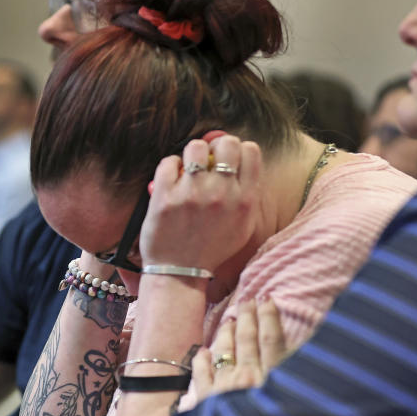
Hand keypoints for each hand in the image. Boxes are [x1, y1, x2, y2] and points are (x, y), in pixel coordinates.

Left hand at [140, 134, 262, 274]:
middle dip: (216, 146)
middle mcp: (221, 193)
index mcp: (244, 200)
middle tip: (207, 160)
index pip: (251, 150)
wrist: (179, 272)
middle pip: (225, 143)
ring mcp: (192, 194)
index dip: (238, 149)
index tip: (227, 159)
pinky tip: (171, 179)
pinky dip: (170, 167)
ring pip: (195, 147)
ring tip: (188, 169)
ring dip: (191, 154)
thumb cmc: (211, 248)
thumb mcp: (243, 226)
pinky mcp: (165, 197)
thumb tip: (240, 160)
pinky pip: (168, 162)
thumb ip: (247, 194)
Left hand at [190, 298, 286, 401]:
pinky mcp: (206, 399)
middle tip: (247, 299)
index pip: (269, 339)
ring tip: (229, 319)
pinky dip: (201, 359)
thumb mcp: (294, 407)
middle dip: (247, 316)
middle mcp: (245, 376)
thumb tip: (297, 354)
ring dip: (226, 332)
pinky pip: (201, 373)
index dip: (268, 316)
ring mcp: (223, 386)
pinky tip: (203, 351)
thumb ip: (292, 376)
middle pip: (246, 339)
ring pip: (224, 350)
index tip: (266, 299)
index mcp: (270, 378)